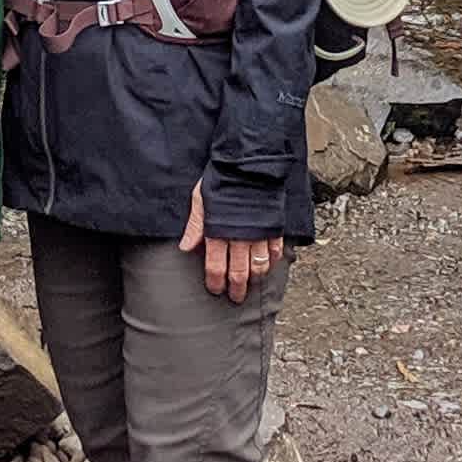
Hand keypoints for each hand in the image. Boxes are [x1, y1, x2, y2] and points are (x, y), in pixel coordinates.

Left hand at [179, 184, 279, 302]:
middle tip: (235, 297)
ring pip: (259, 267)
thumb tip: (186, 247)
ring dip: (255, 278)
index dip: (215, 282)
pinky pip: (275, 251)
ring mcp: (260, 234)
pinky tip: (269, 264)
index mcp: (219, 233)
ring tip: (252, 283)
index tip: (216, 289)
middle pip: (238, 273)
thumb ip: (195, 225)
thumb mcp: (202, 199)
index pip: (215, 268)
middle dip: (236, 289)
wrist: (250, 164)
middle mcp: (240, 238)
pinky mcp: (275, 227)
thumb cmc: (224, 178)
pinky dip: (272, 261)